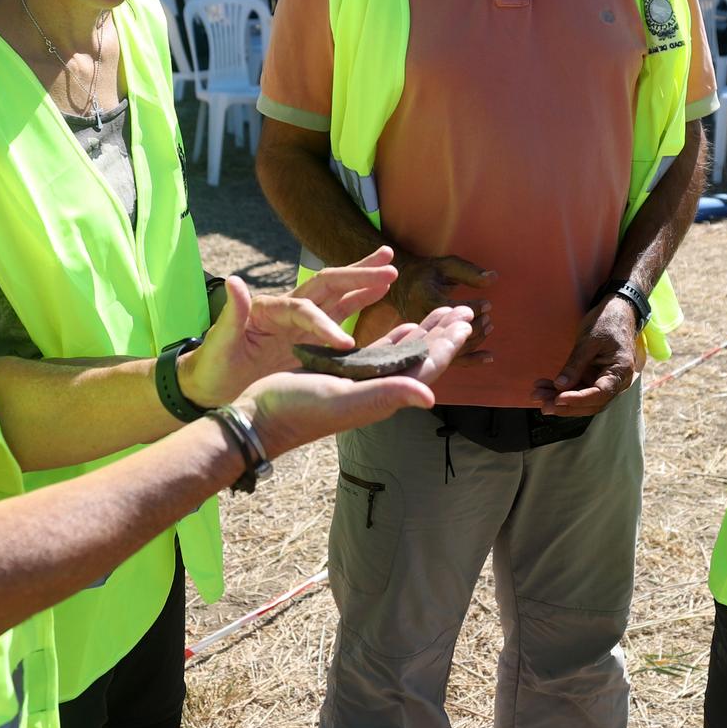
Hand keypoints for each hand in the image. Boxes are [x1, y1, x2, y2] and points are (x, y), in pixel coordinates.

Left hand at [180, 254, 395, 407]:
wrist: (209, 385)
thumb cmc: (212, 366)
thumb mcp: (219, 343)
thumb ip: (232, 313)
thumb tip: (235, 281)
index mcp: (269, 309)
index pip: (305, 311)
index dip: (325, 325)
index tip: (345, 344)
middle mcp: (288, 309)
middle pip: (328, 286)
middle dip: (358, 276)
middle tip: (388, 266)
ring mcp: (299, 322)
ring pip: (337, 296)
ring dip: (363, 282)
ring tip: (390, 270)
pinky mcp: (307, 336)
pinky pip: (338, 316)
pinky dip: (359, 303)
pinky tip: (378, 296)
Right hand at [240, 306, 473, 456]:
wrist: (260, 418)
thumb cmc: (299, 410)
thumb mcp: (344, 400)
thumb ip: (386, 394)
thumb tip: (429, 396)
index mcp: (383, 395)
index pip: (425, 367)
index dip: (447, 345)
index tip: (465, 322)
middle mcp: (378, 388)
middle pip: (421, 358)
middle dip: (443, 335)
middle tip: (466, 310)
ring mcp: (363, 381)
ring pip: (404, 353)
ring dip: (426, 333)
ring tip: (445, 313)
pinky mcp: (345, 374)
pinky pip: (381, 352)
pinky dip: (398, 337)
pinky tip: (407, 325)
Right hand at [389, 251, 495, 361]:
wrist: (404, 287)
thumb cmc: (429, 273)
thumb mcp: (447, 266)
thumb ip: (469, 272)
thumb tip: (494, 278)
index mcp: (422, 296)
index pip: (449, 309)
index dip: (471, 309)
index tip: (487, 304)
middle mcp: (418, 319)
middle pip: (450, 331)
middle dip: (474, 326)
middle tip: (489, 318)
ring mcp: (419, 335)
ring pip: (450, 347)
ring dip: (474, 341)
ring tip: (489, 327)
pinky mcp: (426, 345)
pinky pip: (450, 357)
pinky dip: (471, 358)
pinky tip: (489, 357)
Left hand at [534, 295, 641, 415]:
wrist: (616, 311)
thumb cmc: (607, 322)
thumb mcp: (589, 340)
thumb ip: (576, 364)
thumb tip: (560, 386)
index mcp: (620, 371)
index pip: (600, 394)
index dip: (578, 399)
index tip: (558, 399)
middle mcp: (616, 382)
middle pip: (591, 402)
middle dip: (566, 406)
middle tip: (542, 404)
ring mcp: (605, 381)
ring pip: (583, 399)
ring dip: (560, 399)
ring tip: (537, 394)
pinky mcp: (596, 378)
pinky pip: (579, 389)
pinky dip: (563, 390)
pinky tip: (545, 386)